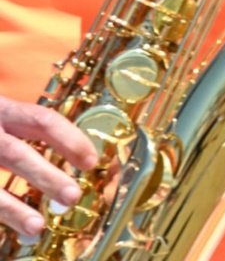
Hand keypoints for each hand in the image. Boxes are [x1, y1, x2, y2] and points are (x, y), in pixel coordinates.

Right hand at [0, 98, 96, 235]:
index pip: (41, 119)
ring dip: (12, 209)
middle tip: (73, 196)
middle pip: (15, 153)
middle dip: (46, 176)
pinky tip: (4, 238)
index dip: (70, 139)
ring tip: (37, 228)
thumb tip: (79, 157)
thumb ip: (26, 130)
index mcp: (0, 109)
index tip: (92, 161)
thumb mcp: (2, 114)